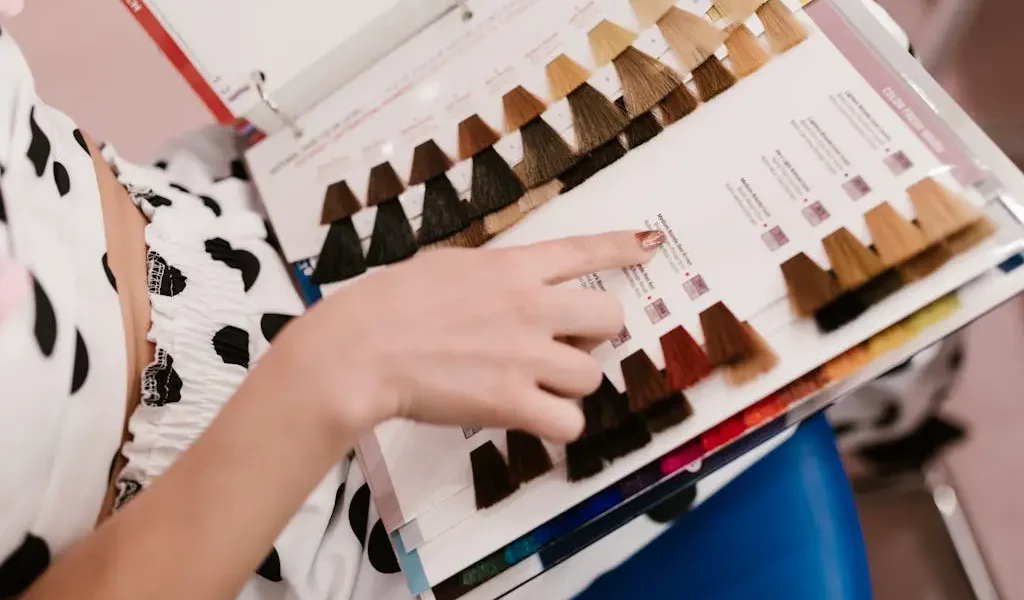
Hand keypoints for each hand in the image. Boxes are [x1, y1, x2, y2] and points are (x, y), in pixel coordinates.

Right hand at [279, 230, 664, 443]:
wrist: (360, 348)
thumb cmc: (388, 304)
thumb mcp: (447, 267)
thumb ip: (493, 275)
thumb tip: (515, 286)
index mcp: (511, 268)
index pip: (582, 250)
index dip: (622, 247)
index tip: (649, 244)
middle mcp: (530, 306)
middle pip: (609, 319)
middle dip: (594, 337)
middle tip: (564, 347)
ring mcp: (525, 355)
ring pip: (591, 376)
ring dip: (569, 385)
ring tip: (533, 386)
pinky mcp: (512, 401)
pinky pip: (568, 422)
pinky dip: (555, 425)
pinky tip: (530, 417)